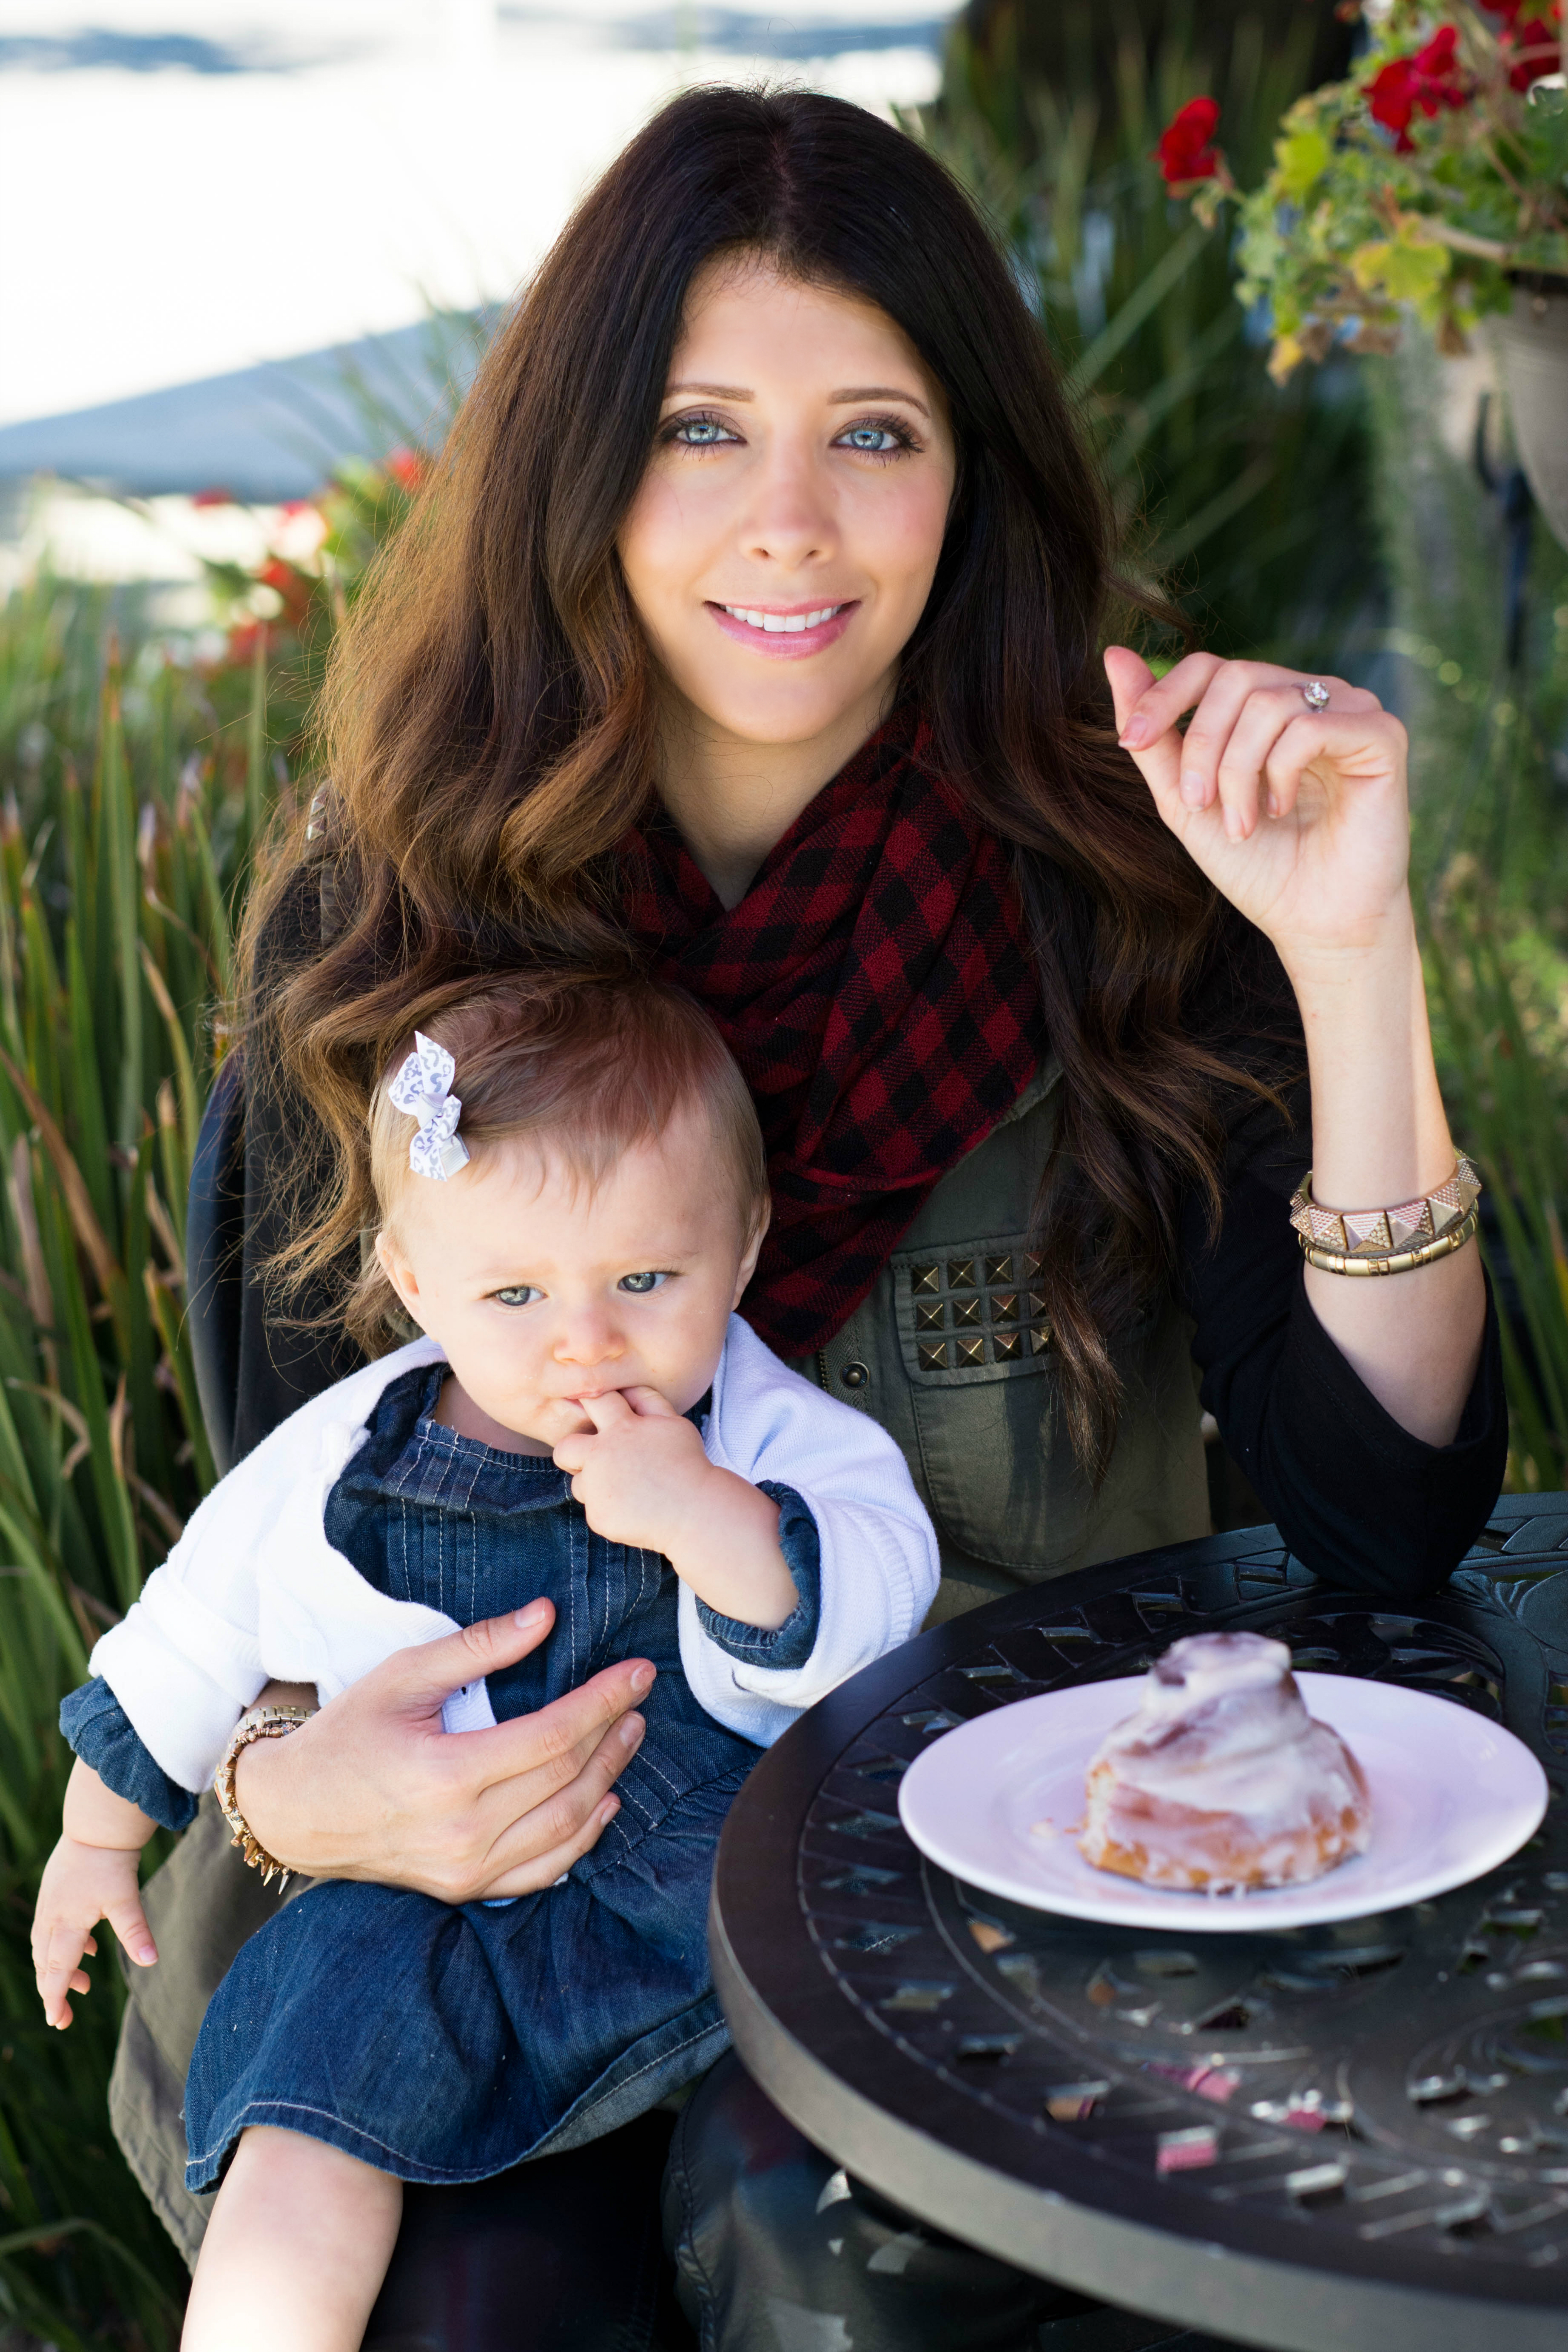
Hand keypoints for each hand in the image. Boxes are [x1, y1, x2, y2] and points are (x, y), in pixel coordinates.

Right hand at [33, 1836, 155, 2029]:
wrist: (96, 1825)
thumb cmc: (110, 1862)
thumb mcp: (125, 1898)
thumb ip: (135, 1931)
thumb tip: (151, 1961)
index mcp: (67, 1924)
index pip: (57, 1970)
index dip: (56, 1997)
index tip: (58, 2020)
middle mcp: (52, 1918)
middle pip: (46, 1963)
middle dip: (54, 1990)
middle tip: (64, 2015)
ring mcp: (50, 1905)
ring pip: (47, 1947)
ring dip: (60, 1969)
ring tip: (83, 1984)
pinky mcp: (55, 1893)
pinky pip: (52, 1929)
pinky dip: (64, 1946)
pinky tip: (87, 1947)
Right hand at [234, 1598, 654, 1903]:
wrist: (293, 1813)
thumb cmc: (346, 1734)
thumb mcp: (402, 1675)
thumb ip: (478, 1647)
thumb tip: (546, 1616)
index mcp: (447, 1773)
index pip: (553, 1734)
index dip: (604, 1700)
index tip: (638, 1672)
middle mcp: (463, 1830)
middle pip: (567, 1778)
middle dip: (613, 1733)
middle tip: (640, 1697)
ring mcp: (466, 1868)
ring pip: (566, 1827)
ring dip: (609, 1779)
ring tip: (630, 1737)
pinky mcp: (464, 1889)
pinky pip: (543, 1870)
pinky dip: (583, 1839)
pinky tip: (604, 1803)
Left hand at [552, 1387, 712, 1554]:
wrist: (695, 1511)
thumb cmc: (687, 1463)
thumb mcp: (674, 1422)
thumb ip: (647, 1400)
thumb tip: (625, 1387)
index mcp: (620, 1428)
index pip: (593, 1401)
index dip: (590, 1404)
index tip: (595, 1415)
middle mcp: (601, 1456)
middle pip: (564, 1448)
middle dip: (572, 1452)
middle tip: (595, 1460)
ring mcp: (597, 1488)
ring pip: (579, 1483)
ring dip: (596, 1485)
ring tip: (629, 1490)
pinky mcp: (598, 1516)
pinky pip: (595, 1509)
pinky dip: (610, 1509)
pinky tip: (634, 1509)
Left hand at [1104, 648, 1412, 970]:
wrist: (1314, 922)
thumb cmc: (1255, 864)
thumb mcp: (1185, 802)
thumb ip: (1154, 737)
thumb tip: (1114, 654)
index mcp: (1265, 706)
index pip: (1209, 667)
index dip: (1163, 696)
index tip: (1131, 742)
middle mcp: (1309, 696)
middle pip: (1234, 677)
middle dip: (1201, 743)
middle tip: (1196, 803)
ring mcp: (1350, 709)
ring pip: (1268, 703)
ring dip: (1237, 771)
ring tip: (1243, 824)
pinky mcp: (1382, 734)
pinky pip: (1311, 725)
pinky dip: (1281, 771)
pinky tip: (1281, 810)